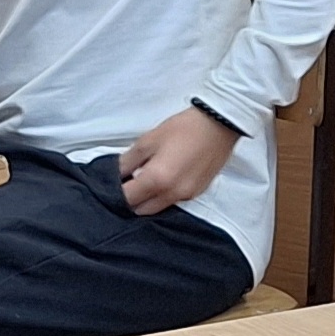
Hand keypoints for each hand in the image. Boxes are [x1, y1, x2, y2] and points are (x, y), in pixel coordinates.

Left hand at [119, 105, 239, 215]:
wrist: (220, 125)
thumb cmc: (184, 128)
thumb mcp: (148, 140)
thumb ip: (127, 161)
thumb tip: (115, 174)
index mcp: (157, 180)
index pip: (126, 199)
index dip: (115, 192)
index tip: (114, 182)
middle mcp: (172, 194)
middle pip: (141, 210)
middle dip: (132, 200)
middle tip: (130, 181)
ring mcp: (187, 196)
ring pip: (158, 208)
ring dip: (148, 199)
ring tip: (148, 179)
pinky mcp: (198, 193)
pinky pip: (174, 201)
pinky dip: (164, 195)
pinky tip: (167, 178)